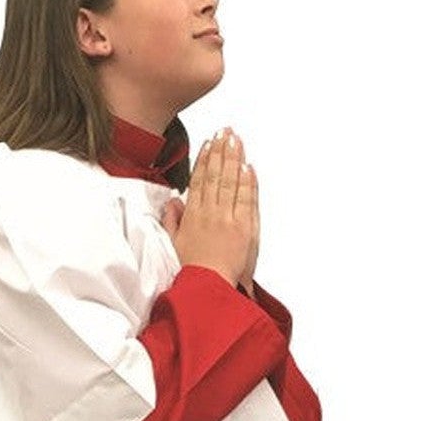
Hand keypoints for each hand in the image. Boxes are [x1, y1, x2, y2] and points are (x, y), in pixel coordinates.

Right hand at [166, 127, 258, 287]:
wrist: (209, 288)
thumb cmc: (193, 272)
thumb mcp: (174, 245)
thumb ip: (173, 221)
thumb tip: (173, 201)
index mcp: (193, 215)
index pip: (199, 179)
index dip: (204, 158)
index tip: (208, 142)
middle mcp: (210, 213)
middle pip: (216, 174)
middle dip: (221, 150)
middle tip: (226, 131)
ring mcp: (229, 218)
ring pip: (231, 181)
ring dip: (235, 158)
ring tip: (237, 139)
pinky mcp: (245, 227)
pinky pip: (247, 198)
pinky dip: (248, 181)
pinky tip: (248, 165)